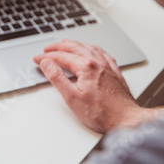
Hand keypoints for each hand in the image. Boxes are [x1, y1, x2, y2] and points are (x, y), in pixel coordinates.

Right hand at [34, 39, 159, 133]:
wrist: (126, 120)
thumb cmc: (101, 113)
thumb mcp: (72, 97)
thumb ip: (57, 78)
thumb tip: (47, 64)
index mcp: (86, 67)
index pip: (61, 57)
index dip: (47, 57)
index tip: (38, 59)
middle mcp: (97, 63)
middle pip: (74, 48)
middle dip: (58, 47)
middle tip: (47, 49)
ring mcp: (107, 67)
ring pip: (88, 48)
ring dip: (74, 44)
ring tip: (65, 43)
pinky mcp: (115, 72)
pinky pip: (103, 53)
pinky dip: (93, 48)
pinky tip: (92, 48)